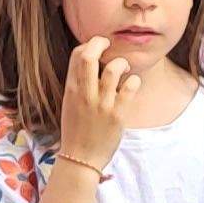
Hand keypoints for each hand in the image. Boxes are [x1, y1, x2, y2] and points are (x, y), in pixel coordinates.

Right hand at [56, 37, 137, 174]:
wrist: (80, 159)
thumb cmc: (76, 130)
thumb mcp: (70, 103)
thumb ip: (78, 84)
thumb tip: (90, 61)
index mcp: (71, 89)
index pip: (77, 55)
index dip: (90, 45)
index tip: (98, 49)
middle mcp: (85, 94)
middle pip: (89, 56)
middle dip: (101, 43)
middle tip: (109, 45)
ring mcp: (101, 104)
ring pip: (113, 69)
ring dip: (121, 63)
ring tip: (124, 68)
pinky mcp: (117, 115)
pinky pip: (130, 87)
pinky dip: (134, 81)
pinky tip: (131, 85)